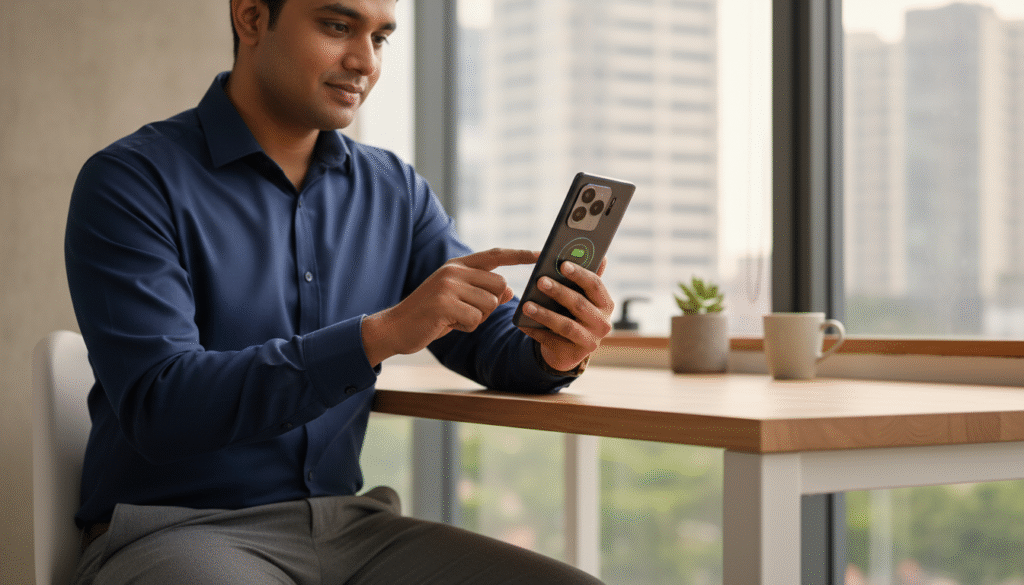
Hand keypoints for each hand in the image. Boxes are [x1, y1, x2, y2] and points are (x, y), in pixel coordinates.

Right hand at [362, 248, 538, 366]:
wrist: (395, 328)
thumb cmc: (430, 316)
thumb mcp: (459, 301)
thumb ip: (483, 294)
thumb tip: (508, 292)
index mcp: (458, 265)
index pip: (495, 255)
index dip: (519, 255)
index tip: (540, 254)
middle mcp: (454, 270)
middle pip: (499, 285)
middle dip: (490, 305)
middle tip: (466, 313)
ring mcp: (448, 285)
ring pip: (489, 304)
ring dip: (477, 318)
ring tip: (453, 318)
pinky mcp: (444, 303)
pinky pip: (475, 319)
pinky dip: (466, 327)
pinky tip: (447, 324)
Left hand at [518, 258, 613, 371]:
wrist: (569, 348)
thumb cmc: (574, 313)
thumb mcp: (582, 296)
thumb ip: (587, 278)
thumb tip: (600, 254)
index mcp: (606, 304)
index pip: (595, 285)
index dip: (580, 274)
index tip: (563, 264)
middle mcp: (602, 324)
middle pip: (579, 304)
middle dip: (559, 292)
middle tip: (540, 281)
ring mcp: (589, 342)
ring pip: (565, 325)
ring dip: (545, 314)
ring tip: (526, 305)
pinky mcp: (573, 355)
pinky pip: (551, 341)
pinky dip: (536, 331)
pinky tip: (522, 323)